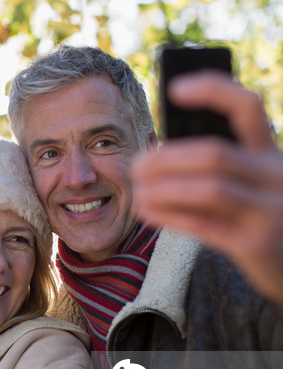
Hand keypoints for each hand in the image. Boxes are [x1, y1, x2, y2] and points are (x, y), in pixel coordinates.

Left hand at [133, 71, 282, 305]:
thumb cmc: (260, 219)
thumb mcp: (252, 187)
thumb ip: (220, 169)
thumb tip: (157, 155)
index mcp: (273, 155)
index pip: (247, 107)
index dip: (212, 90)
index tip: (174, 88)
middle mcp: (278, 176)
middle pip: (214, 153)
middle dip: (166, 158)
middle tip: (136, 166)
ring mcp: (272, 210)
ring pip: (209, 188)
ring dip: (164, 188)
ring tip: (138, 191)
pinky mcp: (258, 244)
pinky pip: (204, 224)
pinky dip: (169, 215)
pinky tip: (147, 212)